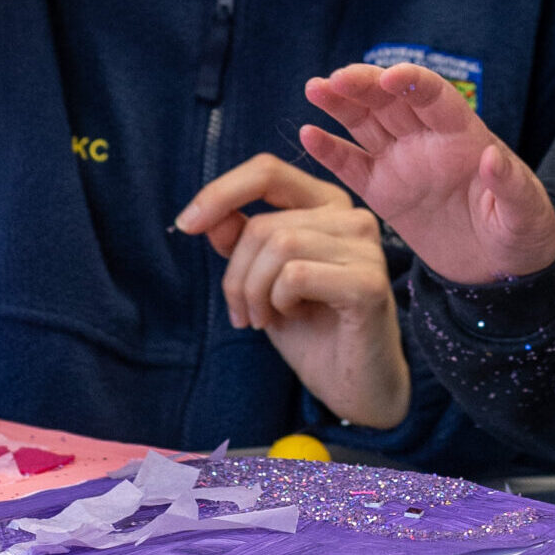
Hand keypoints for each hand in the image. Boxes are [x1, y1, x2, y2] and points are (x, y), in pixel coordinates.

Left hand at [174, 154, 408, 428]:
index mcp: (326, 204)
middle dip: (237, 275)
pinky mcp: (368, 282)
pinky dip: (279, 301)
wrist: (350, 383)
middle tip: (243, 313)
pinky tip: (293, 318)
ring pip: (278, 245)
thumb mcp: (261, 279)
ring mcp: (366, 246)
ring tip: (264, 318)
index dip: (220, 192)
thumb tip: (209, 216)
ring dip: (255, 291)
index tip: (185, 224)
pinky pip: (296, 275)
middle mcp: (352, 216)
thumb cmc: (309, 328)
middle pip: (264, 224)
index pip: (267, 171)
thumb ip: (240, 240)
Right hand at [301, 63, 554, 287]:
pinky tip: (307, 134)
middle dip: (366, 85)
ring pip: (367, 124)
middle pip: (392, 101)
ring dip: (341, 104)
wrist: (500, 270)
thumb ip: (510, 185)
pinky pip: (352, 166)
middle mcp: (429, 141)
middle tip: (336, 79)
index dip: (412, 83)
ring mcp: (403, 163)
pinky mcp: (384, 192)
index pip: (435, 98)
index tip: (388, 77)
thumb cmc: (522, 235)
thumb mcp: (524, 214)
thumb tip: (493, 157)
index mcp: (465, 137)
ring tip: (315, 87)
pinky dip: (330, 150)